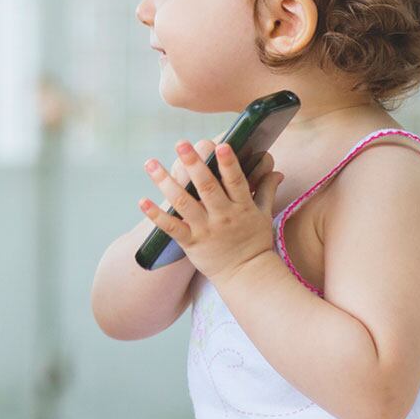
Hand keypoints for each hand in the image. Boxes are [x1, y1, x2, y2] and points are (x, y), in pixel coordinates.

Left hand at [140, 141, 284, 284]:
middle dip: (193, 164)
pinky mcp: (191, 243)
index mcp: (242, 206)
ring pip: (183, 203)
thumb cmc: (255, 242)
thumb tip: (276, 171)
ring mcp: (205, 229)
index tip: (221, 145)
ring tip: (151, 164)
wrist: (246, 275)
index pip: (235, 181)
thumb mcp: (264, 215)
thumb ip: (266, 190)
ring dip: (165, 182)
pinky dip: (156, 215)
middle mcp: (223, 216)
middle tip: (181, 143)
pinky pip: (171, 228)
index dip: (228, 163)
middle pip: (206, 187)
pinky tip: (142, 201)